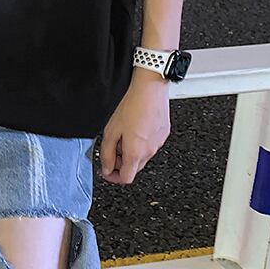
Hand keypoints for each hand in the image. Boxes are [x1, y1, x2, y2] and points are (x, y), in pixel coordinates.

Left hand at [98, 69, 170, 184]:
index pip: (126, 178)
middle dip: (121, 162)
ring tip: (124, 134)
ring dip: (131, 151)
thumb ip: (107, 153)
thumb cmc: (132, 106)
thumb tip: (106, 168)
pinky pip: (150, 145)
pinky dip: (141, 142)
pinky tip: (135, 127)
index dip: (113, 177)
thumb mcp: (111, 131)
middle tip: (113, 149)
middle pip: (134, 168)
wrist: (150, 90)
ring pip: (142, 156)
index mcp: (135, 153)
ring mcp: (158, 144)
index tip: (107, 170)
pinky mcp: (163, 135)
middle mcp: (149, 152)